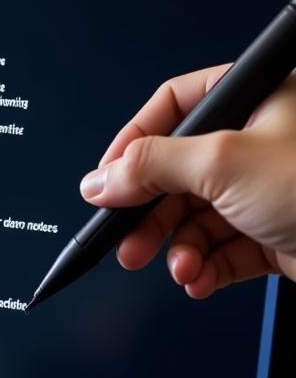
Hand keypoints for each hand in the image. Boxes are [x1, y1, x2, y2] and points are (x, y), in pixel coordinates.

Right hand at [77, 65, 295, 297]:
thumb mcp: (224, 162)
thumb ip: (150, 166)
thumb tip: (100, 178)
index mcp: (257, 99)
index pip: (176, 106)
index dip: (133, 142)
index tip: (106, 179)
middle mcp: (262, 140)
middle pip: (179, 171)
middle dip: (150, 213)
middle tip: (126, 240)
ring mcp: (269, 189)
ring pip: (197, 215)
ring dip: (177, 247)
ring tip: (176, 268)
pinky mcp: (277, 232)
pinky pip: (222, 247)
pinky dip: (203, 266)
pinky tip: (198, 278)